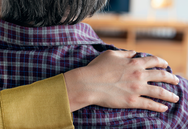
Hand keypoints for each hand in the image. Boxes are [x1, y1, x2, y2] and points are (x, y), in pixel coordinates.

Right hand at [64, 50, 178, 111]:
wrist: (88, 83)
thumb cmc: (97, 67)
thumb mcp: (111, 54)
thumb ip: (125, 53)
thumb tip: (134, 52)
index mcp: (134, 63)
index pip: (154, 61)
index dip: (162, 63)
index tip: (166, 65)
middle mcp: (139, 75)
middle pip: (161, 76)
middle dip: (171, 78)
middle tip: (176, 80)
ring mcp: (137, 89)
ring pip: (160, 92)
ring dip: (170, 95)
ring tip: (176, 97)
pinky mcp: (132, 101)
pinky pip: (150, 104)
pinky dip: (159, 106)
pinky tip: (164, 108)